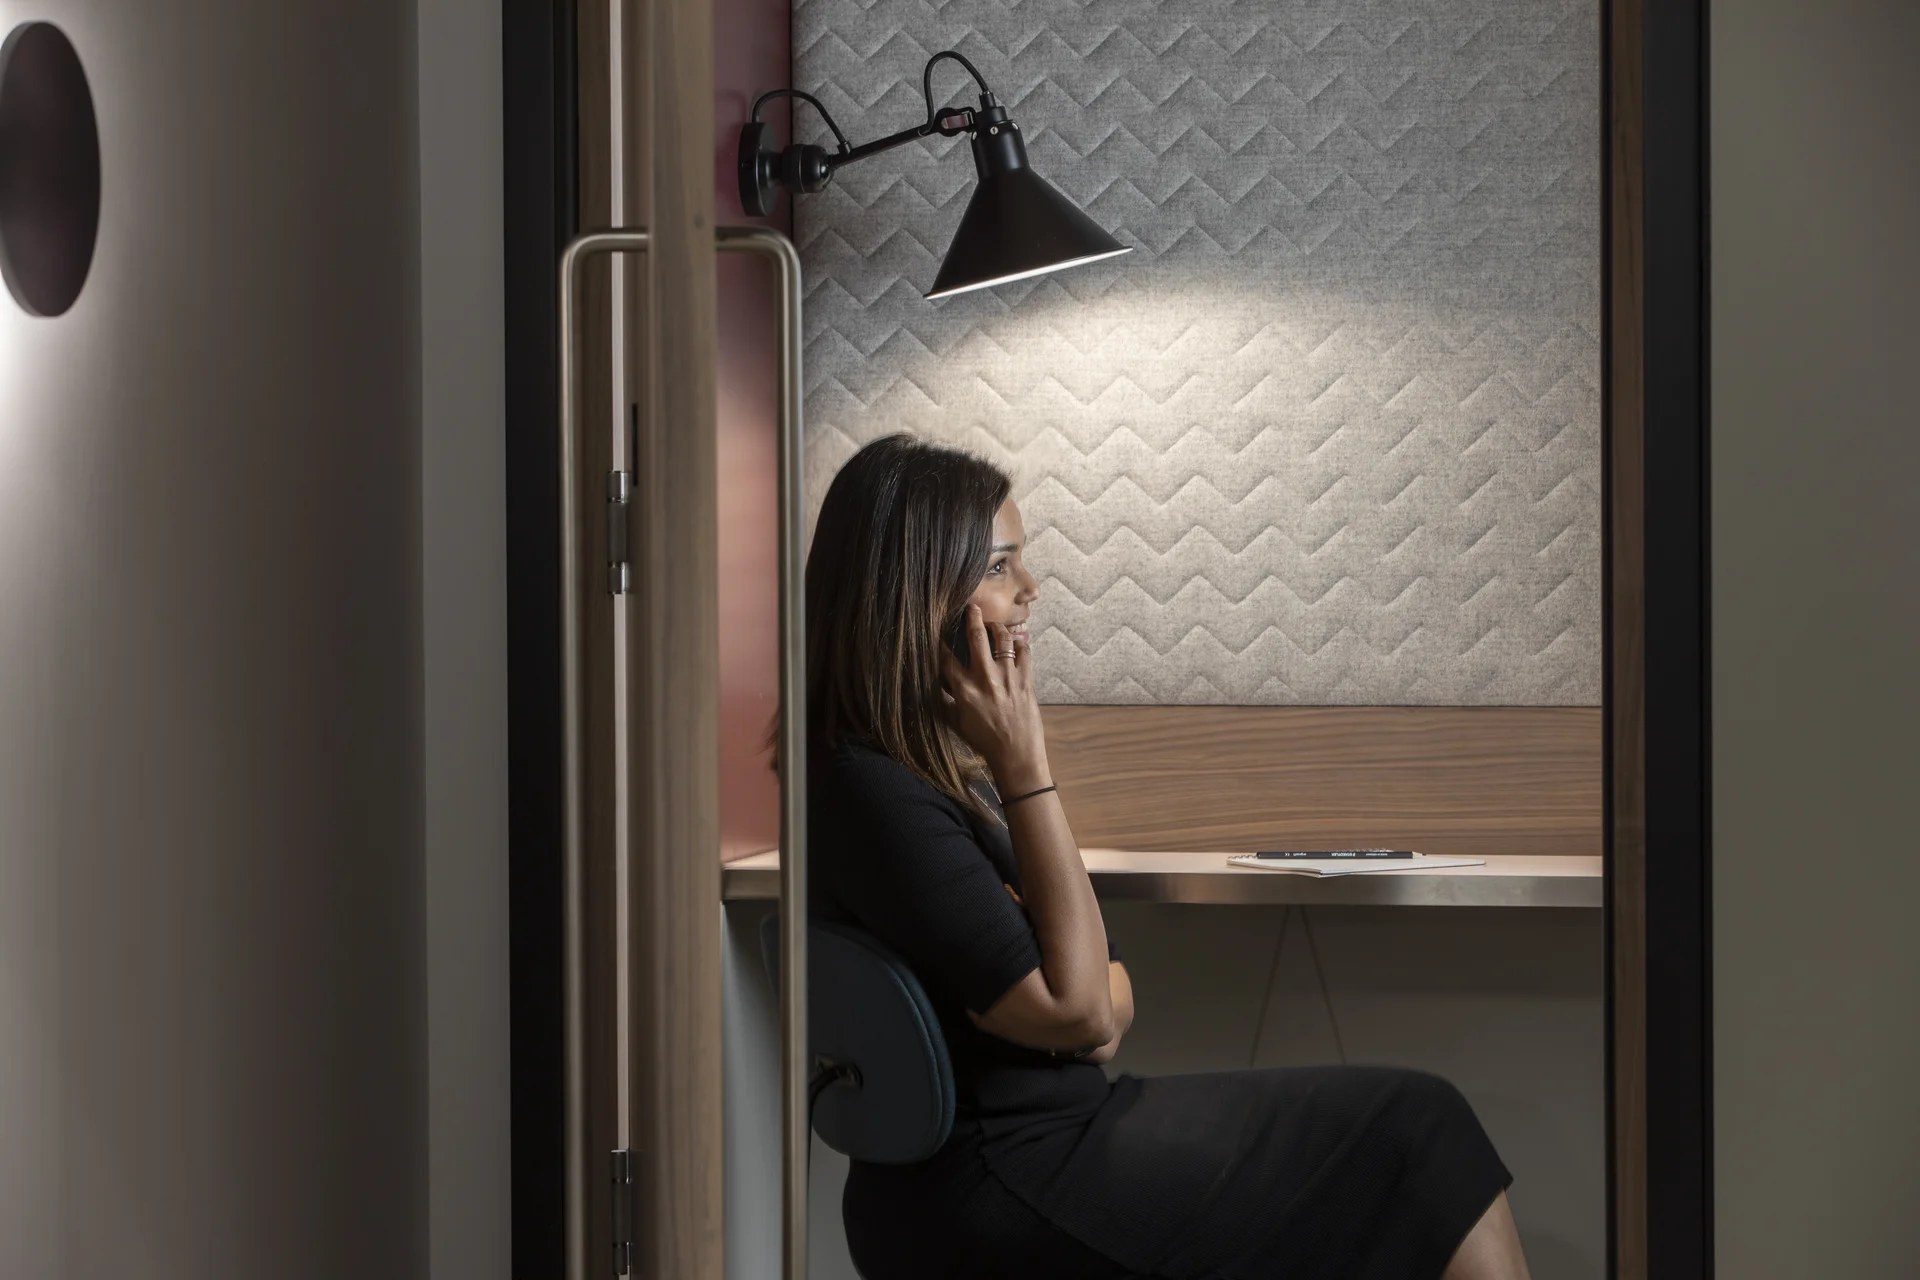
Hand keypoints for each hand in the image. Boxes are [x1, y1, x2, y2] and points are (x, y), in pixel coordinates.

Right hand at [939, 604, 1048, 792]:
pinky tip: (1017, 641)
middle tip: (971, 606)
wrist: (1017, 755)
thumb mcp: (956, 723)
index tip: (936, 630)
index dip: (939, 641)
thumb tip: (935, 686)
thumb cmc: (984, 742)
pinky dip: (1021, 643)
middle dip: (972, 617)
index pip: (946, 658)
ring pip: (1003, 639)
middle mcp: (986, 678)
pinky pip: (1025, 651)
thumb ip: (944, 702)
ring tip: (995, 625)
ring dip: (998, 627)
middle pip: (976, 637)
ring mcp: (1008, 677)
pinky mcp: (1026, 680)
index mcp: (964, 690)